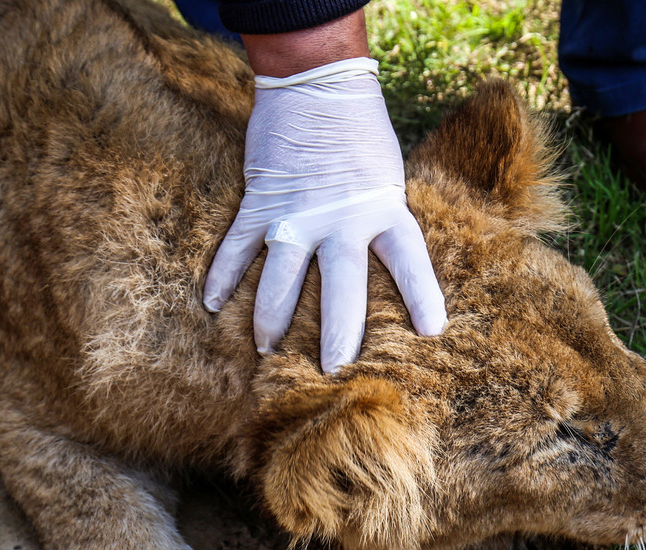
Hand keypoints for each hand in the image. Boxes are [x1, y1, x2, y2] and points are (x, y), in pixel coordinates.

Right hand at [203, 57, 446, 372]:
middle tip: (333, 370)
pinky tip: (213, 303)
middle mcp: (341, 218)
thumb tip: (381, 268)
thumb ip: (381, 221)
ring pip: (281, 278)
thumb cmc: (359, 132)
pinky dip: (223, 275)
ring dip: (271, 318)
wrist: (315, 83)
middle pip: (340, 288)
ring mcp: (297, 213)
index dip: (421, 295)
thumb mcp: (387, 177)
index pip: (408, 259)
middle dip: (337, 333)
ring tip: (266, 348)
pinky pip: (237, 246)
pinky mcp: (260, 201)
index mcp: (382, 209)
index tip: (432, 331)